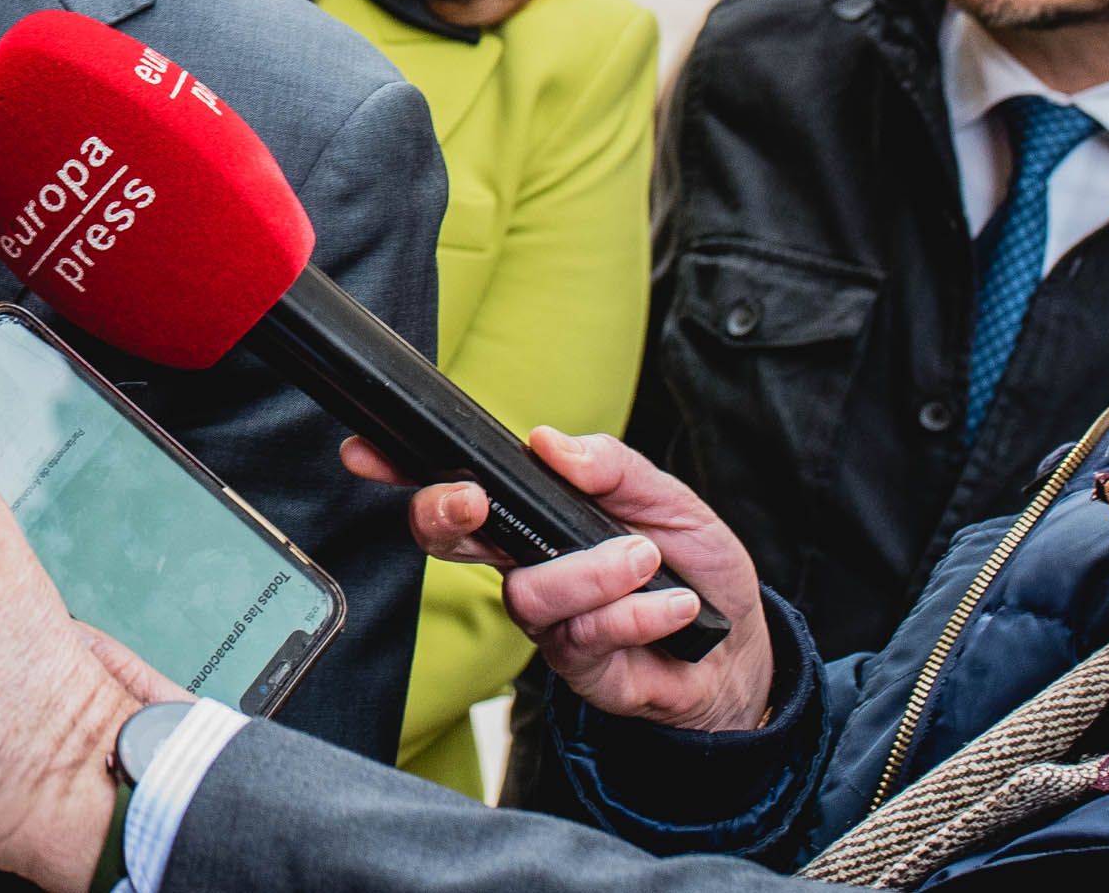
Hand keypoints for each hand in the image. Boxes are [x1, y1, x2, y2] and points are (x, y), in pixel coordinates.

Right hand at [340, 428, 774, 732]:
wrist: (743, 648)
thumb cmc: (694, 564)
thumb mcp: (666, 497)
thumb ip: (611, 464)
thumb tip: (549, 441)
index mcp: (535, 515)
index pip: (458, 487)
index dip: (402, 469)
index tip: (365, 451)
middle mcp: (526, 565)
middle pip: (448, 542)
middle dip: (445, 516)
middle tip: (474, 499)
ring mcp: (546, 620)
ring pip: (526, 592)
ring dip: (590, 572)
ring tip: (646, 559)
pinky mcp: (577, 667)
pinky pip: (585, 636)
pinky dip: (637, 613)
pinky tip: (677, 606)